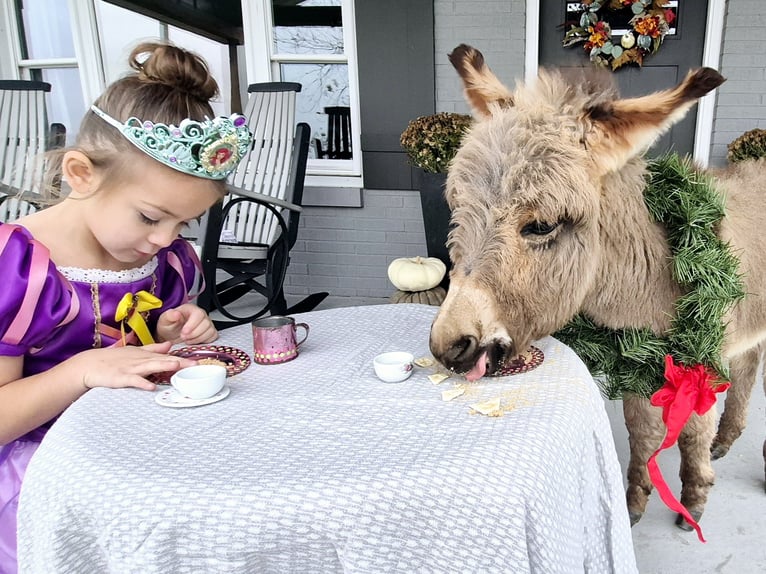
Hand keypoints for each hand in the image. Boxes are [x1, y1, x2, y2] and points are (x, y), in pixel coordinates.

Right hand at [75, 342, 196, 390]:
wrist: (88, 365)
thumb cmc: (113, 360)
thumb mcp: (134, 352)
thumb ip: (153, 349)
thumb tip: (169, 345)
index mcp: (144, 355)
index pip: (166, 356)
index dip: (182, 358)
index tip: (198, 361)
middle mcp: (139, 360)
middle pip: (162, 360)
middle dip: (179, 362)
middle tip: (195, 364)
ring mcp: (130, 368)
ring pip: (149, 366)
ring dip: (163, 365)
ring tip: (177, 365)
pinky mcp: (120, 378)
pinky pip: (132, 381)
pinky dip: (141, 383)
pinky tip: (150, 387)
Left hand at [156, 303, 217, 344]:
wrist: (171, 336)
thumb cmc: (169, 326)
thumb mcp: (164, 320)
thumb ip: (169, 316)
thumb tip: (176, 314)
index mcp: (191, 309)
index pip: (198, 314)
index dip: (192, 324)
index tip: (184, 332)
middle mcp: (201, 315)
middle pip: (206, 323)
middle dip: (194, 333)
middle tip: (184, 337)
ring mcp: (207, 324)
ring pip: (210, 331)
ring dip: (198, 338)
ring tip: (187, 340)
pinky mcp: (209, 333)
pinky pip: (213, 337)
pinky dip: (204, 342)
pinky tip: (194, 342)